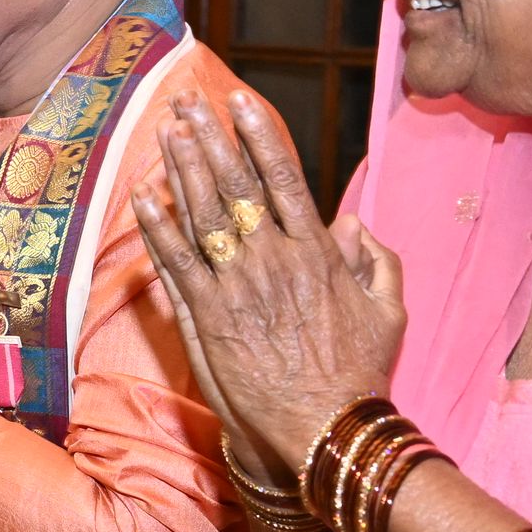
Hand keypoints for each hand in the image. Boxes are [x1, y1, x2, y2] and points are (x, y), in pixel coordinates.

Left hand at [130, 90, 407, 475]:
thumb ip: (377, 262)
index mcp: (317, 254)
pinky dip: (157, 228)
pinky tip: (141, 196)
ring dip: (182, 169)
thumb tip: (354, 223)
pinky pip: (175, 263)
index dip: (259, 136)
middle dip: (211, 138)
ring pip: (202, 216)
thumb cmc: (359, 376)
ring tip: (167, 129)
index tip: (241, 101)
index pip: (282, 179)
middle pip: (235, 186)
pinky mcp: (206, 319)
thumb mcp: (390, 314)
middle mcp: (273, 262)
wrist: (324, 431)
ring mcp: (236, 288)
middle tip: (189, 100)